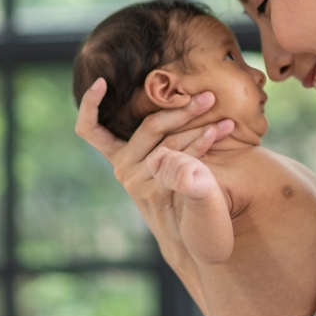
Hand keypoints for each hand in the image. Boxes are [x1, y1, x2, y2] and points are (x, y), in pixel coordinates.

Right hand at [75, 77, 233, 272]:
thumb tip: (169, 92)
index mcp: (117, 154)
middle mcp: (121, 166)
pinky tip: (217, 132)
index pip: (89, 129)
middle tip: (209, 96)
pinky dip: (201, 143)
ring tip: (226, 118)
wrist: (185, 233)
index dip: (90, 105)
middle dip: (182, 108)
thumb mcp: (160, 157)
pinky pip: (181, 159)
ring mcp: (135, 181)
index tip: (100, 81)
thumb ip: (157, 134)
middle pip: (151, 125)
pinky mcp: (153, 192)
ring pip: (171, 142)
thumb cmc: (176, 186)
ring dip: (201, 125)